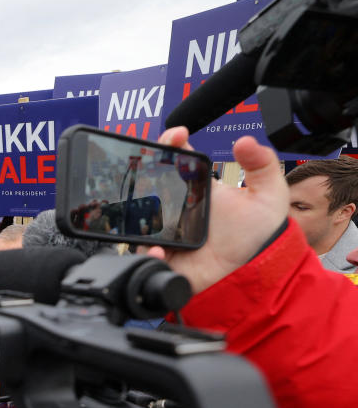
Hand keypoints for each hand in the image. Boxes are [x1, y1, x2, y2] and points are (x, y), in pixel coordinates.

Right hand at [153, 127, 288, 293]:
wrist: (254, 272)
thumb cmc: (259, 235)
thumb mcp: (269, 194)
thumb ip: (263, 164)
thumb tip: (245, 141)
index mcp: (197, 189)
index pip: (176, 159)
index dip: (170, 143)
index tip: (177, 135)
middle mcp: (177, 207)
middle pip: (150, 183)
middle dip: (144, 169)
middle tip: (151, 162)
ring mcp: (167, 232)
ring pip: (140, 217)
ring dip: (138, 209)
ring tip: (154, 207)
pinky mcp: (164, 257)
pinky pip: (145, 253)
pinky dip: (147, 252)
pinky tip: (159, 251)